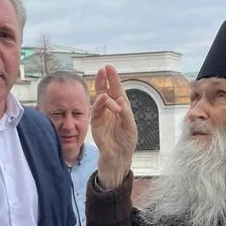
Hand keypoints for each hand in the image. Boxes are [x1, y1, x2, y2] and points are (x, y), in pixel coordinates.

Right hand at [92, 65, 137, 188]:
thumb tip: (120, 100)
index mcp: (120, 108)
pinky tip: (103, 98)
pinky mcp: (96, 123)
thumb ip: (126, 114)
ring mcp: (102, 116)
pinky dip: (100, 104)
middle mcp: (110, 110)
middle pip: (106, 91)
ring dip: (102, 91)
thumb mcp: (130, 127)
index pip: (116, 90)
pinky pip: (96, 111)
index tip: (109, 68)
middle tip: (103, 69)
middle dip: (104, 80)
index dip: (113, 80)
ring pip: (100, 99)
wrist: (118, 157)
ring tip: (104, 85)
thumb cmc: (126, 142)